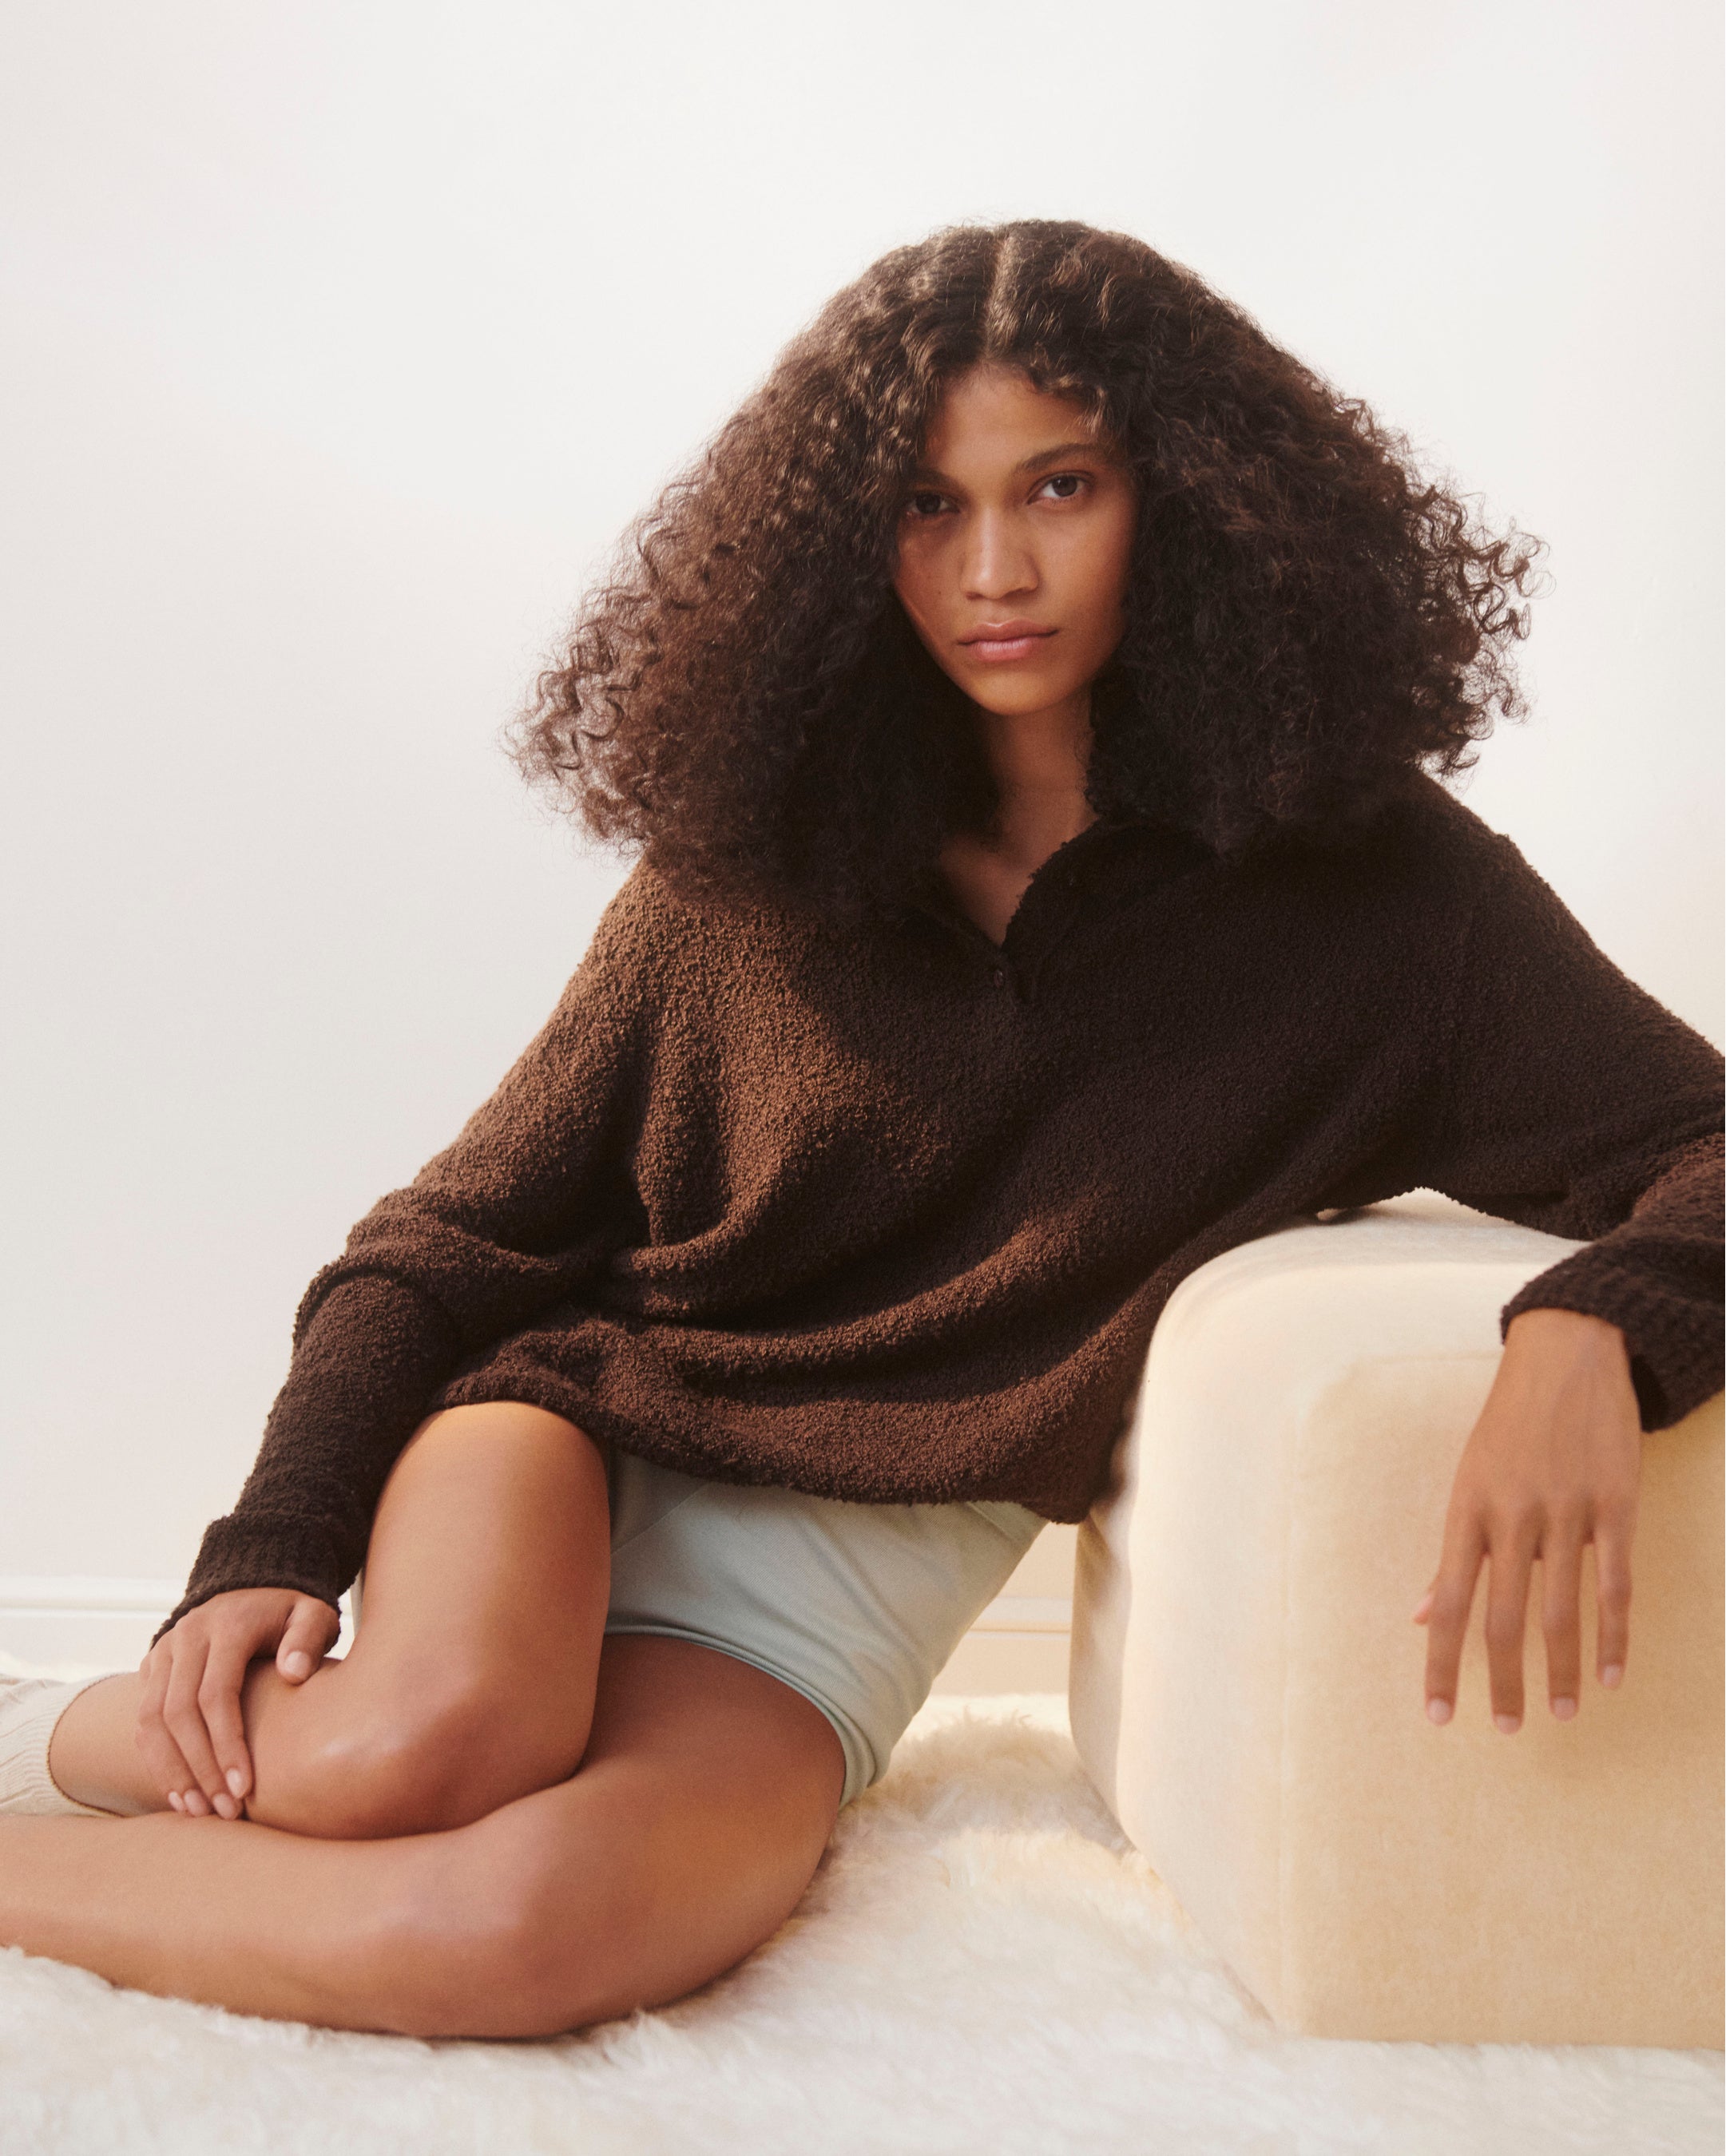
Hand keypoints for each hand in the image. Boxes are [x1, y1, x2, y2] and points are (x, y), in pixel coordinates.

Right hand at [136, 1587, 338, 1816]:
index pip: (216, 1694)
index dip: (226, 1744)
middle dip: (199, 1768)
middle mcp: (187, 1636)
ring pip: (151, 1719)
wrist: (252, 1585)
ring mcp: (165, 1650)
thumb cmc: (290, 1610)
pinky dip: (156, 1757)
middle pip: (178, 1713)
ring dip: (171, 1770)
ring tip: (198, 1810)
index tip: (244, 1787)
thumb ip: (308, 1638)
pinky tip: (179, 1791)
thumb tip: (294, 1674)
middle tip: (223, 1810)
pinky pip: (143, 1718)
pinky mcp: (153, 1666)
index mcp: (227, 1626)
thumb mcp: (313, 1613)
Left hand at [1413, 1308, 1640, 1730]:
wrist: (1566, 1356)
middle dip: (1503, 1681)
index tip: (1438, 1716)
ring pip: (1563, 1610)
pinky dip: (1615, 1635)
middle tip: (1506, 1730)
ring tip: (1564, 1715)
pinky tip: (1614, 1675)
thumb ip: (1452, 1552)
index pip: (1450, 1602)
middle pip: (1503, 1617)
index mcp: (1468, 1508)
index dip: (1442, 1664)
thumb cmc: (1509, 1426)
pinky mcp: (1616, 1504)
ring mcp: (1567, 1510)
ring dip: (1564, 1671)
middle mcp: (1513, 1513)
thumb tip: (1423, 1615)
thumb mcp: (1468, 1479)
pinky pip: (1615, 1583)